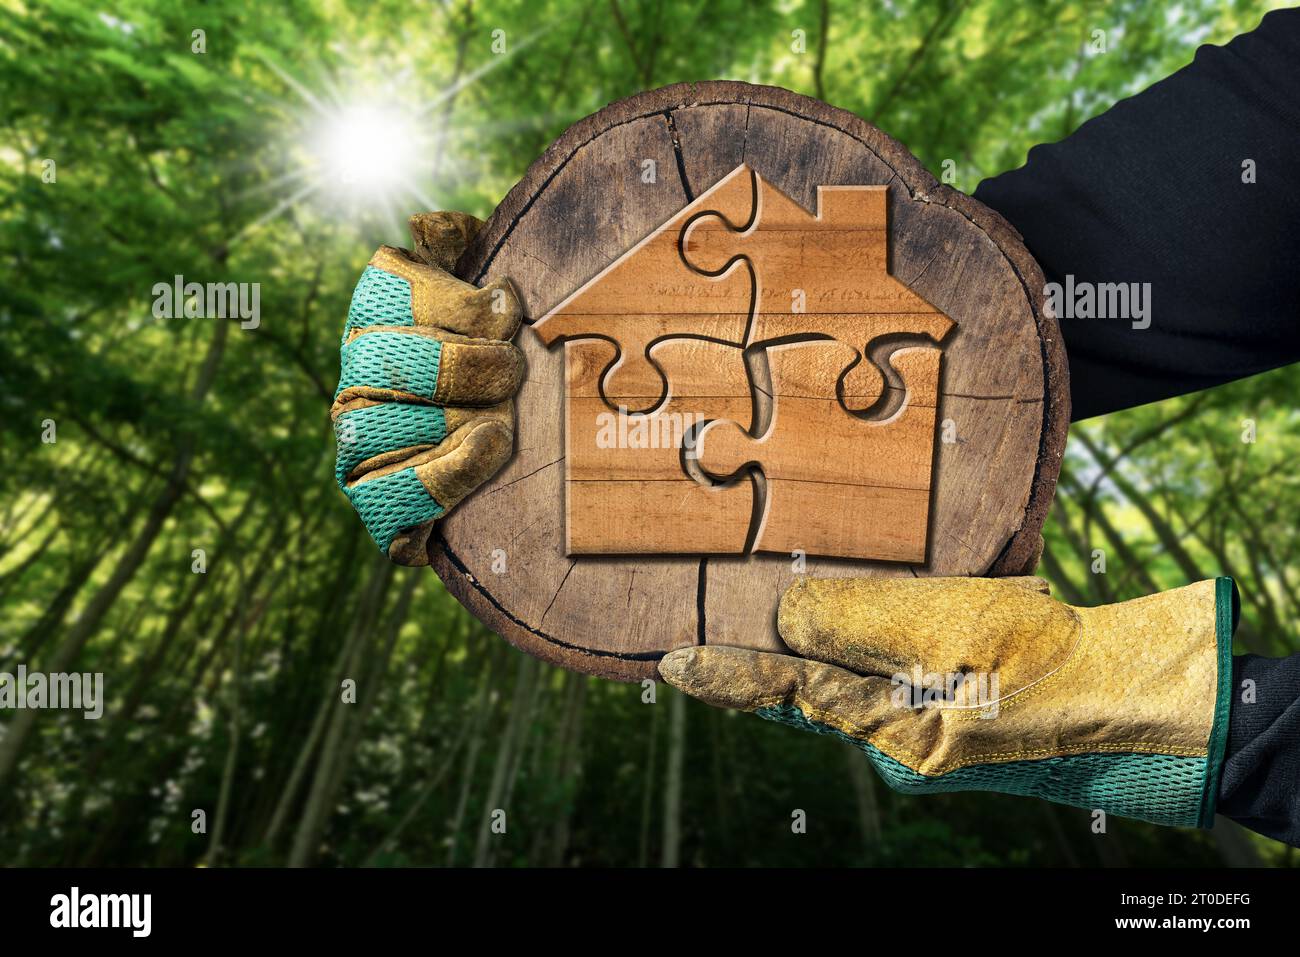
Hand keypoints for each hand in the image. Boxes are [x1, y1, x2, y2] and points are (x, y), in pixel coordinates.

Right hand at [332, 213, 523, 564]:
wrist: (518, 463)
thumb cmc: (508, 359)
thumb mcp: (495, 296)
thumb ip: (465, 249)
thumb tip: (429, 224)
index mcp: (379, 310)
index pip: (390, 285)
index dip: (454, 301)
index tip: (507, 309)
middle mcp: (355, 371)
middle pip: (390, 358)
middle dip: (467, 364)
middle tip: (513, 372)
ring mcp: (356, 436)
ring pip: (390, 424)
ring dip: (460, 420)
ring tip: (504, 421)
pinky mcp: (371, 495)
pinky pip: (396, 490)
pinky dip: (449, 474)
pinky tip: (488, 451)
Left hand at [660, 575, 1236, 827]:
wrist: (1138, 703)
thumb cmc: (1048, 662)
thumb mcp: (948, 628)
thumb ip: (858, 621)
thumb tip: (784, 617)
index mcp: (887, 729)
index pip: (784, 694)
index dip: (725, 674)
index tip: (668, 664)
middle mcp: (895, 743)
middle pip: (815, 688)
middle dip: (779, 653)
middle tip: (731, 612)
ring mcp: (926, 737)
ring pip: (860, 680)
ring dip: (846, 639)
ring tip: (833, 600)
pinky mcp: (955, 722)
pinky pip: (899, 680)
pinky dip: (892, 645)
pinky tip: (916, 614)